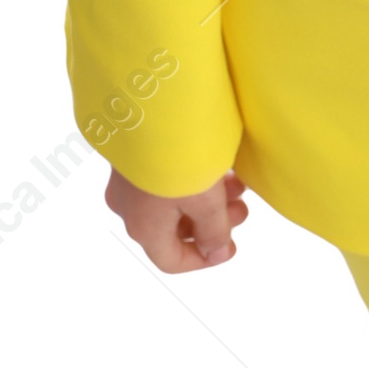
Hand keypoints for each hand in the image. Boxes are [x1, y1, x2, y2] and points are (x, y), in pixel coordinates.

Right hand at [105, 167, 248, 270]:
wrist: (148, 106)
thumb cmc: (176, 159)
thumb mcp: (206, 201)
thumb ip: (214, 232)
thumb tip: (216, 253)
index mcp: (144, 228)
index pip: (170, 260)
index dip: (203, 260)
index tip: (230, 246)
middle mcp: (129, 209)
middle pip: (172, 230)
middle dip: (212, 223)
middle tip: (240, 208)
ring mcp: (128, 182)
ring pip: (171, 203)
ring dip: (207, 200)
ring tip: (237, 184)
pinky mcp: (133, 156)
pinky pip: (164, 180)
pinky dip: (193, 181)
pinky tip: (219, 165)